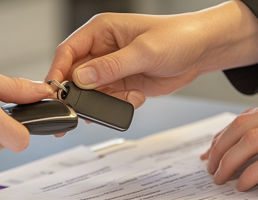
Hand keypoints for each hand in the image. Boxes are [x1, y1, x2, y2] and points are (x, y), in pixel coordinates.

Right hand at [45, 0, 257, 108]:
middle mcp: (102, 50)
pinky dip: (119, 105)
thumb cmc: (178, 38)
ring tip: (125, 98)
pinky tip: (137, 97)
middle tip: (83, 109)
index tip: (55, 92)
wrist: (202, 51)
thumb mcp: (144, 51)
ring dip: (104, 102)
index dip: (58, 71)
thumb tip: (81, 78)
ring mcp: (112, 69)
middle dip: (79, 94)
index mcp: (101, 31)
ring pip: (92, 92)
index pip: (68, 51)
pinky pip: (109, 101)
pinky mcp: (122, 84)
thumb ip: (112, 66)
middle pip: (75, 76)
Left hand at [201, 91, 257, 190]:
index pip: (247, 116)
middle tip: (210, 166)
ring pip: (251, 140)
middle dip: (219, 148)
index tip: (212, 150)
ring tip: (220, 177)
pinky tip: (244, 184)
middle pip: (242, 126)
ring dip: (228, 162)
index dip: (224, 135)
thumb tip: (255, 141)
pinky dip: (251, 173)